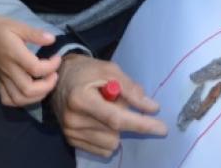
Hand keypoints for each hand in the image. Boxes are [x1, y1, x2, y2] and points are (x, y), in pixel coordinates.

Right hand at [0, 14, 61, 106]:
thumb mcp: (18, 25)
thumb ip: (35, 34)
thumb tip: (52, 40)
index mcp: (15, 54)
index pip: (36, 69)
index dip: (51, 66)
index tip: (57, 57)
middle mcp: (8, 70)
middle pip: (28, 89)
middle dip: (47, 86)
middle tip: (54, 75)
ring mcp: (2, 79)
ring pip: (19, 99)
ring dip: (36, 96)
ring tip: (46, 85)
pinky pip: (8, 100)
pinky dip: (21, 101)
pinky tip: (30, 92)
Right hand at [51, 53, 166, 157]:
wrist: (59, 78)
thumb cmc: (86, 71)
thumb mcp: (109, 70)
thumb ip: (130, 89)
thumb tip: (151, 107)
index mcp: (82, 99)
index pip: (116, 118)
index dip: (141, 124)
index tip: (161, 128)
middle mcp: (73, 120)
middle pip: (115, 133)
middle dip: (124, 119)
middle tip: (116, 101)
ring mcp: (71, 133)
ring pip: (111, 144)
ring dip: (116, 130)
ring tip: (106, 110)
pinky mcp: (71, 141)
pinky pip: (102, 150)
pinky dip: (108, 137)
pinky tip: (100, 121)